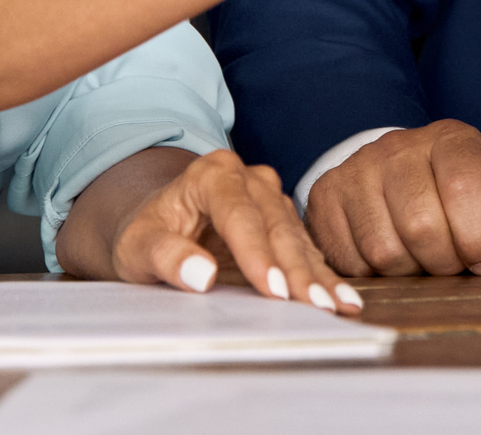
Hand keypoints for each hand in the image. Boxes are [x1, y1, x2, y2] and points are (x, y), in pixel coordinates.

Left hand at [55, 147, 362, 313]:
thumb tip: (202, 276)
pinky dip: (323, 274)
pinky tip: (342, 298)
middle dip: (296, 269)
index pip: (238, 213)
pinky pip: (305, 247)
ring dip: (317, 274)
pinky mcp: (282, 219)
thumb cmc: (146, 234)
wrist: (156, 224)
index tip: (273, 289)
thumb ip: (165, 256)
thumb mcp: (138, 246)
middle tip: (316, 306)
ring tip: (338, 305)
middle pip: (275, 224)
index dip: (256, 252)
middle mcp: (247, 178)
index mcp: (211, 174)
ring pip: (296, 236)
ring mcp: (269, 196)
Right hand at [305, 121, 480, 278]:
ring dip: (409, 272)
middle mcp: (398, 145)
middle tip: (449, 261)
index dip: (479, 239)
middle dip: (444, 262)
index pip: (464, 189)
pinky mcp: (326, 196)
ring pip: (385, 249)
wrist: (398, 180)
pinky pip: (351, 259)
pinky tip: (389, 258)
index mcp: (451, 139)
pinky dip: (374, 275)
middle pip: (422, 226)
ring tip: (420, 259)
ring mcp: (357, 168)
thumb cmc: (459, 198)